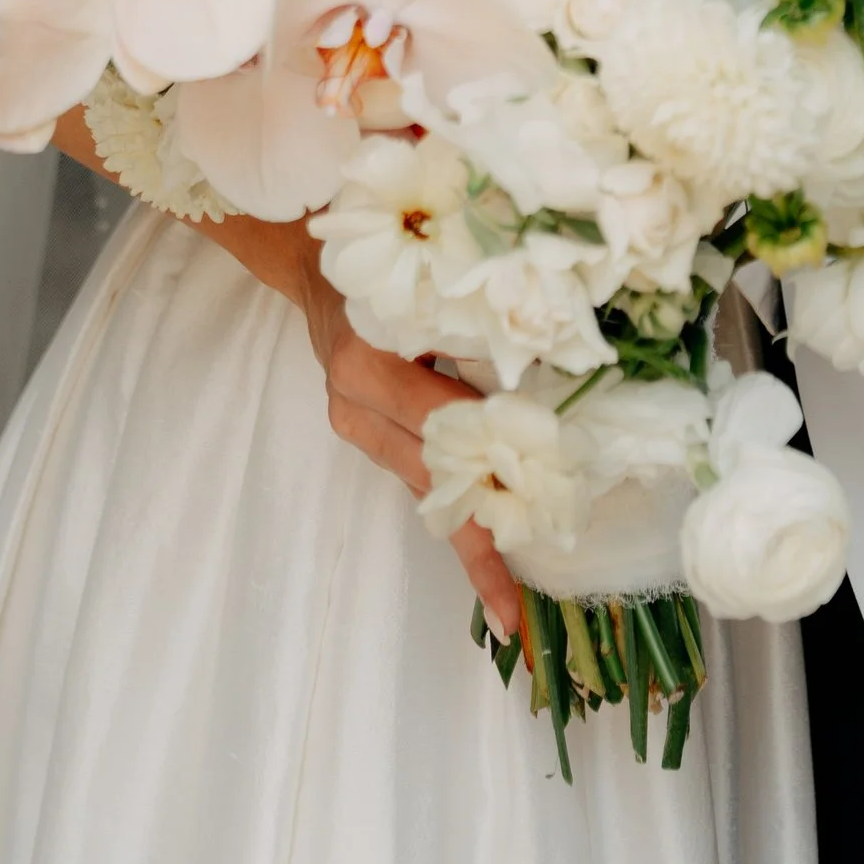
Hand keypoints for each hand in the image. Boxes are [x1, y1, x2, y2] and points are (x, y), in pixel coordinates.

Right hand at [217, 212, 521, 644]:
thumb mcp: (429, 277)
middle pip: (432, 480)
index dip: (491, 473)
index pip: (445, 430)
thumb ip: (475, 318)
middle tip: (514, 610)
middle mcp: (357, 403)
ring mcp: (355, 422)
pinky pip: (416, 469)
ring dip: (469, 533)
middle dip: (478, 542)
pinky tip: (485, 544)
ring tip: (505, 598)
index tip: (526, 526)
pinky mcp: (361, 428)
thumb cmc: (383, 253)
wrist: (313, 256)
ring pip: (425, 484)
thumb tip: (550, 358)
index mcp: (371, 363)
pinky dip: (453, 501)